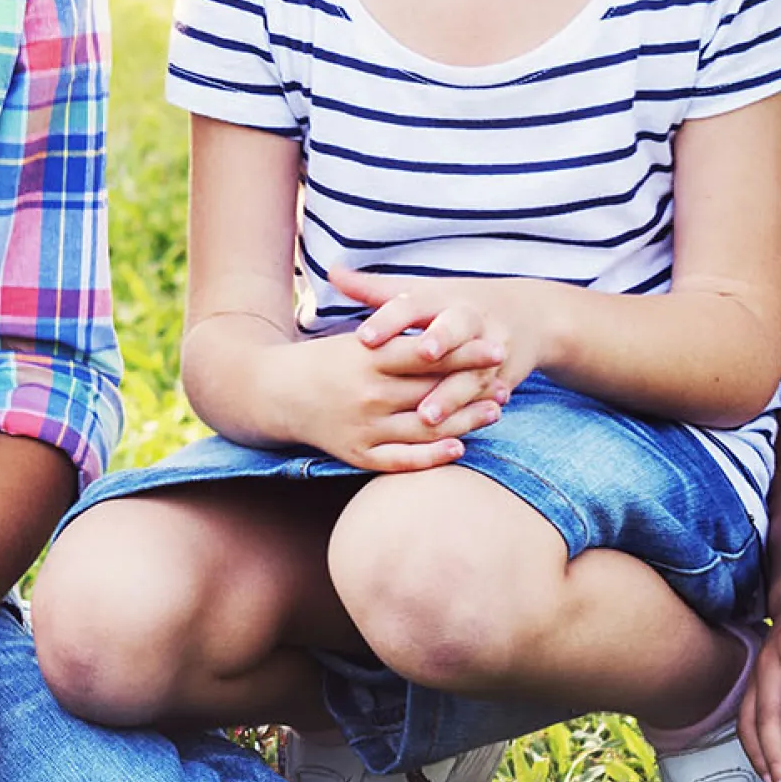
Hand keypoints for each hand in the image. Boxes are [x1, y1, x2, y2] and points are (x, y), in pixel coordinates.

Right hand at [268, 328, 505, 472]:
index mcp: (367, 357)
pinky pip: (402, 460)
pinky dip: (432, 457)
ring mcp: (363, 427)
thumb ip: (396, 333)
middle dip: (473, 387)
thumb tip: (441, 321)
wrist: (276, 393)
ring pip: (426, 428)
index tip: (496, 347)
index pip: (425, 353)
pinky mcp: (357, 454)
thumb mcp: (357, 340)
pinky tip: (459, 448)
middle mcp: (368, 393)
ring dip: (465, 422)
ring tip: (494, 412)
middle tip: (504, 382)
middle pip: (432, 391)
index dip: (464, 351)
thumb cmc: (325, 361)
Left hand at [339, 270, 550, 400]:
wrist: (527, 315)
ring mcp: (491, 349)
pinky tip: (458, 435)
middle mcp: (469, 319)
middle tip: (421, 356)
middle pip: (454, 329)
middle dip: (439, 342)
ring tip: (427, 416)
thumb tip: (332, 272)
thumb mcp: (419, 290)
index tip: (365, 337)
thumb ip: (374, 289)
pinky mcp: (504, 376)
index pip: (411, 304)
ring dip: (452, 394)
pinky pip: (488, 397)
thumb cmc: (454, 303)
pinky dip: (476, 413)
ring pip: (471, 372)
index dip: (389, 320)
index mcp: (441, 297)